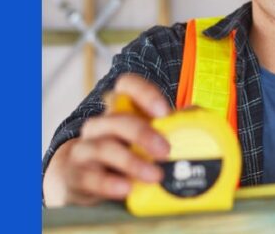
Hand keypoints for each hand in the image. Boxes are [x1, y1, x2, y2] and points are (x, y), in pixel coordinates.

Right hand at [44, 74, 171, 205]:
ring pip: (103, 147)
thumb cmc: (125, 155)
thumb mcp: (147, 140)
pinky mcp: (76, 175)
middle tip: (165, 150)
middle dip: (142, 133)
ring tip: (154, 176)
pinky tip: (126, 188)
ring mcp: (85, 149)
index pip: (126, 86)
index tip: (164, 111)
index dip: (144, 93)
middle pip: (116, 119)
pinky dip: (108, 183)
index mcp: (120, 110)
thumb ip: (172, 127)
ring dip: (131, 161)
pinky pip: (90, 177)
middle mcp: (100, 125)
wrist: (83, 182)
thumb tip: (198, 114)